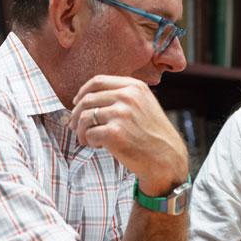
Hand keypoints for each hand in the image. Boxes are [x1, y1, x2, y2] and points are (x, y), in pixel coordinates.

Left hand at [69, 75, 188, 194]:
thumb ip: (122, 96)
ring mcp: (121, 114)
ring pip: (84, 117)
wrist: (167, 159)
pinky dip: (89, 142)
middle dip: (76, 114)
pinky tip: (99, 146)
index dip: (82, 92)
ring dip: (81, 130)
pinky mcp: (114, 133)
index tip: (77, 103)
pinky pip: (89, 134)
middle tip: (74, 126)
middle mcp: (128, 97)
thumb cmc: (153, 135)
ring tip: (87, 139)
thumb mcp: (144, 105)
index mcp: (134, 87)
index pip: (98, 81)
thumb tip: (85, 97)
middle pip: (87, 99)